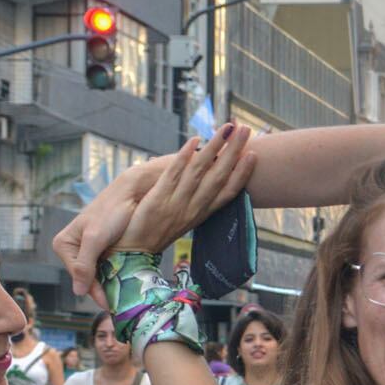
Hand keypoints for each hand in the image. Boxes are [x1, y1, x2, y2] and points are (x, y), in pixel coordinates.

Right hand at [54, 163, 156, 304]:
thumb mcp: (95, 238)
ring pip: (96, 273)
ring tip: (121, 298)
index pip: (77, 275)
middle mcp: (72, 247)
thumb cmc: (112, 212)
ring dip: (107, 284)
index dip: (93, 290)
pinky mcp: (101, 247)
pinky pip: (105, 266)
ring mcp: (87, 248)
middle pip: (85, 276)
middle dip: (100, 289)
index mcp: (63, 244)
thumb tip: (77, 292)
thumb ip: (84, 264)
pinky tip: (123, 283)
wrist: (131, 193)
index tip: (108, 304)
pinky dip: (113, 275)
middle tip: (116, 304)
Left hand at [117, 127, 256, 258]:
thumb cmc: (154, 235)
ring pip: (199, 171)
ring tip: (227, 128)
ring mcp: (175, 204)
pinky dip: (183, 157)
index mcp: (200, 214)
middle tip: (245, 130)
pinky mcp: (157, 201)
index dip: (242, 173)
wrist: (131, 256)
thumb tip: (201, 180)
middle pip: (218, 176)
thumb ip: (192, 201)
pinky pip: (173, 175)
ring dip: (214, 148)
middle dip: (233, 152)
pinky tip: (193, 141)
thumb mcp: (180, 220)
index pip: (227, 192)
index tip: (253, 154)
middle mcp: (192, 209)